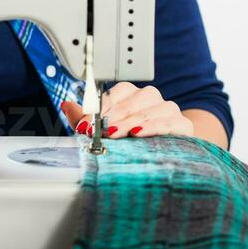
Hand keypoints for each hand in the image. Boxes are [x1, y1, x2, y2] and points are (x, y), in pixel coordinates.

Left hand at [60, 82, 194, 138]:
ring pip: (149, 109)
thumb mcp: (106, 129)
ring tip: (117, 133)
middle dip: (114, 117)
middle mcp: (149, 97)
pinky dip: (154, 127)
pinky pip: (169, 122)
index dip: (100, 109)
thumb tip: (65, 105)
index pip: (115, 94)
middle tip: (102, 132)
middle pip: (131, 102)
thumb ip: (85, 118)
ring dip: (131, 121)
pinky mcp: (182, 124)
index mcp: (131, 94)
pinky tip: (140, 133)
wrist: (170, 153)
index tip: (88, 125)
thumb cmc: (134, 139)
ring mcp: (167, 108)